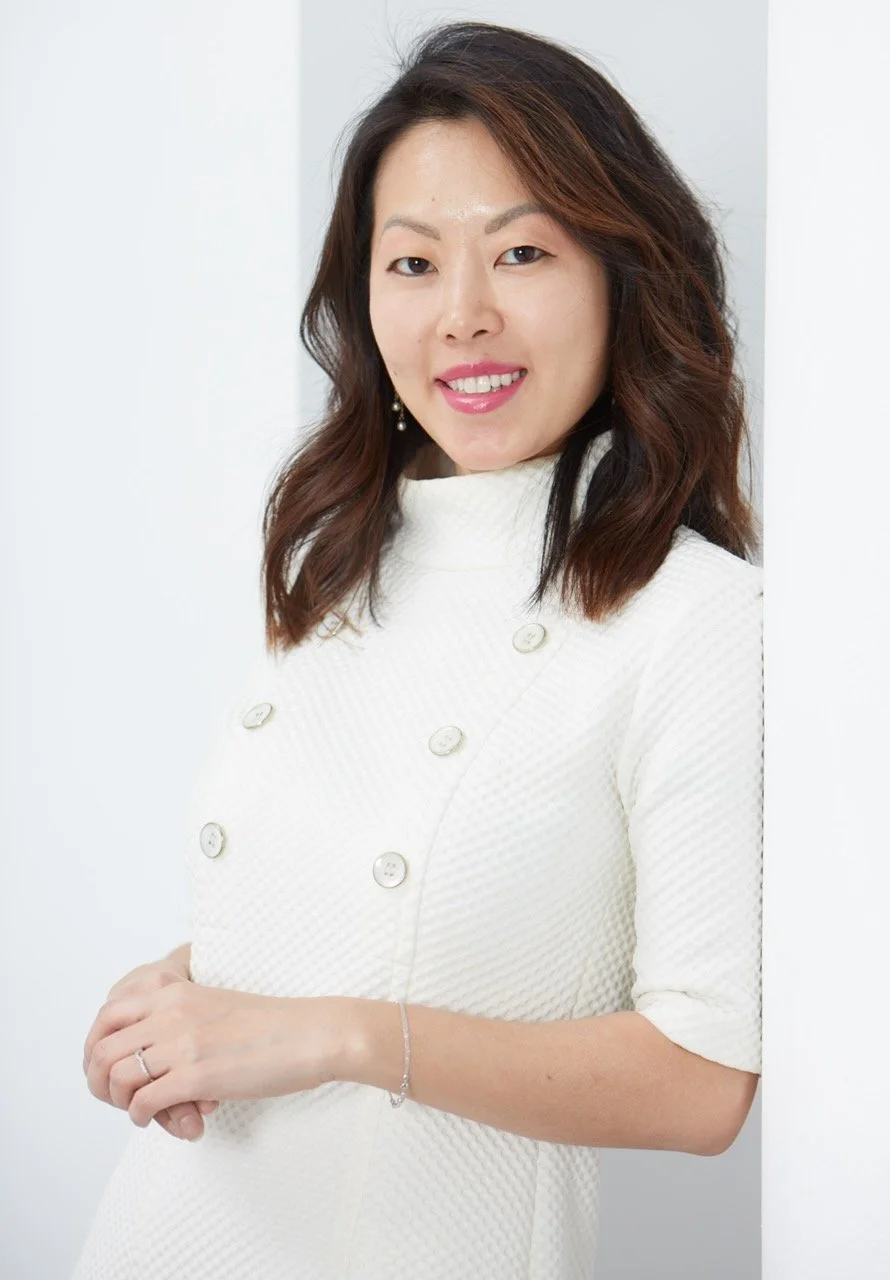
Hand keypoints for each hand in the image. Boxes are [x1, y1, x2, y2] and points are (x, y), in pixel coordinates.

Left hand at [83, 981, 342, 1132]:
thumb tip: (145, 1053)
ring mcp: (183, 1044)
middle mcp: (172, 1013)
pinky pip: (143, 1102)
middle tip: (116, 1096)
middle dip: (99, 1079)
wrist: (310, 1035)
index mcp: (175, 991)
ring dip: (119, 1100)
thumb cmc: (269, 1025)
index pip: (108, 1014)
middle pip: (102, 1048)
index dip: (96, 1046)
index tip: (105, 1066)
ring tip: (138, 1107)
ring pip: (117, 1076)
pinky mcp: (196, 1077)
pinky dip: (141, 1116)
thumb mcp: (213, 1006)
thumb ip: (177, 1019)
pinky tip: (155, 1118)